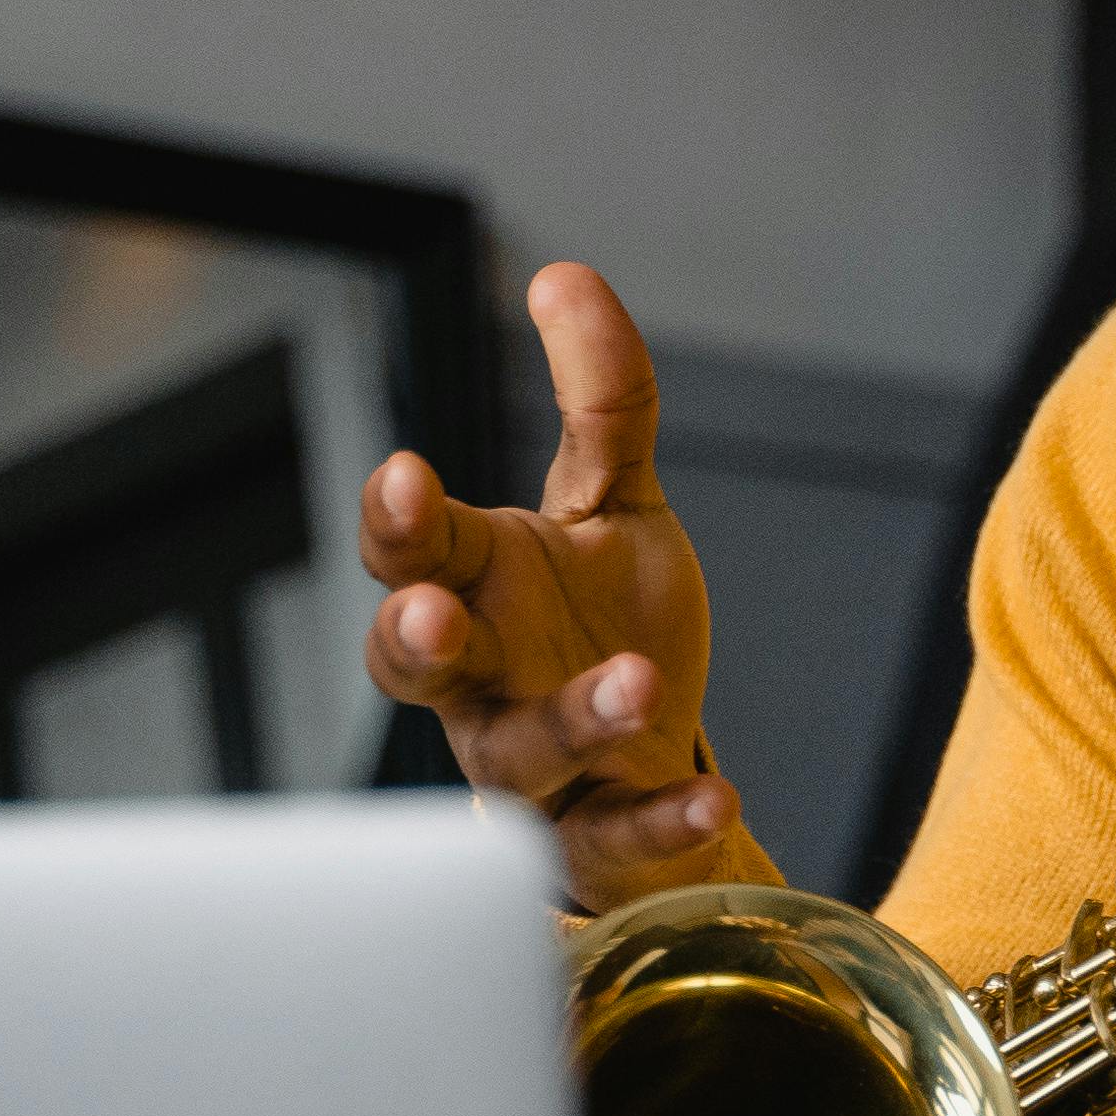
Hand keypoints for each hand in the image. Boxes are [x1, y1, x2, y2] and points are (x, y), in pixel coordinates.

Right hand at [363, 262, 744, 910]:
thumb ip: (600, 403)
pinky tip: (717, 794)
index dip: (398, 518)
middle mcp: (481, 682)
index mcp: (475, 585)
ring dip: (567, 719)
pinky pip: (615, 841)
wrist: (658, 763)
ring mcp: (532, 769)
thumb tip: (565, 275)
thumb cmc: (605, 624)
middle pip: (415, 665)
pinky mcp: (597, 840)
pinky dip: (660, 821)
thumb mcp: (614, 505)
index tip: (406, 471)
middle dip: (413, 637)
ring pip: (517, 758)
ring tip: (633, 680)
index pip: (412, 547)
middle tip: (430, 612)